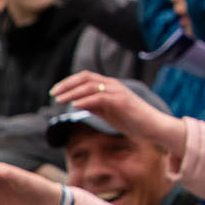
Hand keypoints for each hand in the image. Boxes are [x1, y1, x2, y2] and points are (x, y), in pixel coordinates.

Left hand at [50, 72, 187, 156]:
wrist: (152, 127)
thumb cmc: (130, 120)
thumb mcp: (107, 112)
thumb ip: (93, 106)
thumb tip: (76, 103)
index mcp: (109, 86)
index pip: (86, 77)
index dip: (69, 82)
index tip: (55, 91)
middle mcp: (113, 85)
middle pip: (86, 77)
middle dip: (67, 84)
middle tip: (53, 93)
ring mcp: (118, 92)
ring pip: (91, 86)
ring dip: (73, 92)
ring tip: (59, 100)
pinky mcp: (122, 101)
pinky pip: (100, 98)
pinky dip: (86, 100)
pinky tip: (75, 105)